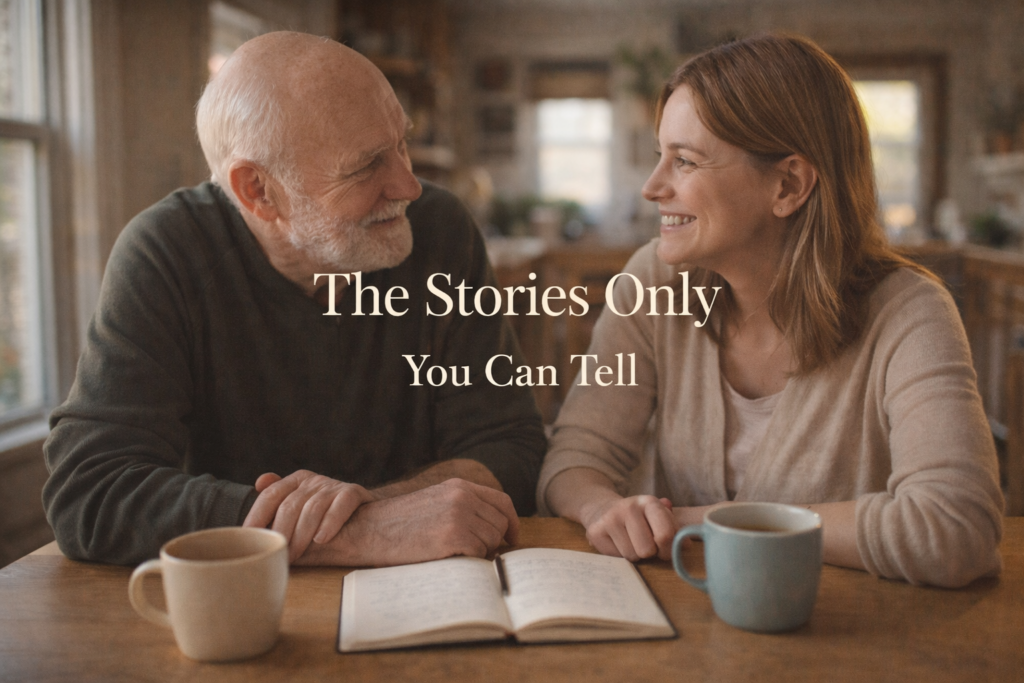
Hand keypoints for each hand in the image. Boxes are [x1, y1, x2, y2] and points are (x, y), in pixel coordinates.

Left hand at [243, 470, 374, 562]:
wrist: (367, 517)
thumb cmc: (325, 518)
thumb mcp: (300, 510)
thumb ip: (278, 506)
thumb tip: (259, 484)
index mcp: (295, 481)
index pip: (270, 495)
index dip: (257, 516)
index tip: (249, 536)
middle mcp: (313, 480)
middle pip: (290, 505)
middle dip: (281, 533)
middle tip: (278, 555)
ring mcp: (333, 485)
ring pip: (312, 509)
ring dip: (302, 535)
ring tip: (296, 554)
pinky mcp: (353, 492)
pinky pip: (340, 506)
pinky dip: (329, 523)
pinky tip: (322, 539)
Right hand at [295, 478, 519, 566]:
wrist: (368, 529)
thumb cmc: (398, 523)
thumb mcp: (434, 503)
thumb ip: (462, 508)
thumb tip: (493, 531)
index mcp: (459, 486)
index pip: (502, 501)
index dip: (511, 522)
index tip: (511, 538)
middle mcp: (463, 496)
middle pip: (500, 524)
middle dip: (493, 542)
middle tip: (475, 554)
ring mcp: (459, 514)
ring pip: (491, 541)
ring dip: (478, 553)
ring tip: (452, 554)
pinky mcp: (453, 535)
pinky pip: (478, 554)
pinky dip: (469, 561)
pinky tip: (448, 558)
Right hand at [582, 495, 677, 560]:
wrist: (602, 509)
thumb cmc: (638, 518)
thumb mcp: (658, 518)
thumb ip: (675, 530)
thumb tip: (685, 545)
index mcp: (650, 502)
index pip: (666, 534)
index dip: (668, 549)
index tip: (664, 549)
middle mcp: (629, 507)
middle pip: (648, 549)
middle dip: (650, 553)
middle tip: (645, 545)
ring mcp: (610, 518)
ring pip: (632, 556)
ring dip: (634, 555)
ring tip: (630, 542)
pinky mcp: (596, 531)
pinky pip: (616, 557)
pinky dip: (619, 555)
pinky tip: (617, 543)